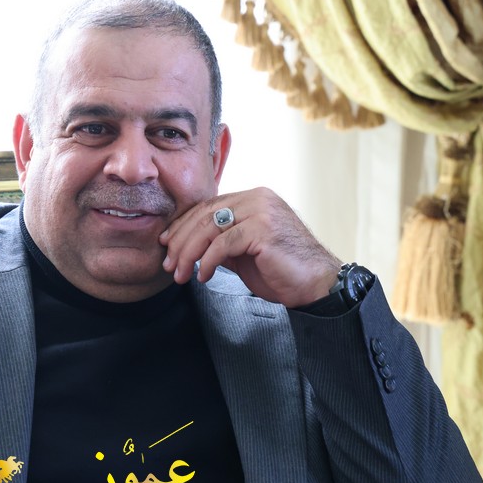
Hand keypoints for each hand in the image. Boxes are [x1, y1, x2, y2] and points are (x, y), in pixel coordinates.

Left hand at [160, 187, 339, 306]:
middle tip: (168, 264)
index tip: (166, 244)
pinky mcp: (263, 229)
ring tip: (180, 275)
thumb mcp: (243, 251)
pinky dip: (207, 262)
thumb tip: (188, 244)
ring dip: (188, 254)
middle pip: (204, 214)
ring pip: (208, 228)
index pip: (207, 206)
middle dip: (180, 241)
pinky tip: (202, 276)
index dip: (182, 225)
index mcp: (253, 198)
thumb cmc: (281, 270)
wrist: (315, 285)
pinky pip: (222, 244)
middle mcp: (257, 198)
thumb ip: (221, 241)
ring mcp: (261, 211)